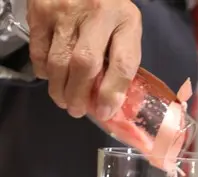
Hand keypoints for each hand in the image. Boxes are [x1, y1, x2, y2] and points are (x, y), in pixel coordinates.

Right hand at [27, 0, 141, 118]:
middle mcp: (95, 12)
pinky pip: (39, 52)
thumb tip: (108, 104)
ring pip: (58, 63)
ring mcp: (64, 10)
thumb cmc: (107, 8)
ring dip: (60, 90)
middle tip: (76, 110)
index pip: (122, 63)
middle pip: (84, 65)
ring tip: (64, 99)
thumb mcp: (125, 29)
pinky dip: (44, 71)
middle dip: (78, 96)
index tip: (104, 112)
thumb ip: (122, 62)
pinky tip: (52, 75)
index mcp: (124, 19)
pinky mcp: (40, 10)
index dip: (112, 93)